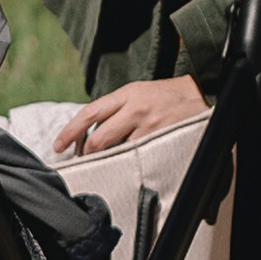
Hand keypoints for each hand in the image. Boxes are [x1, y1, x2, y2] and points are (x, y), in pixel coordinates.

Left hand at [54, 76, 208, 158]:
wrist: (202, 93)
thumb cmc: (166, 96)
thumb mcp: (138, 93)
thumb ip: (116, 109)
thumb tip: (90, 133)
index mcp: (127, 94)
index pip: (90, 112)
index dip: (70, 131)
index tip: (59, 146)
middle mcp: (136, 108)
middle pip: (99, 138)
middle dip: (87, 154)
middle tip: (82, 162)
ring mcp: (150, 126)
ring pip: (117, 151)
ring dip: (108, 161)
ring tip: (107, 166)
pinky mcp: (162, 140)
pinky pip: (137, 157)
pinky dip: (129, 164)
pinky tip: (128, 167)